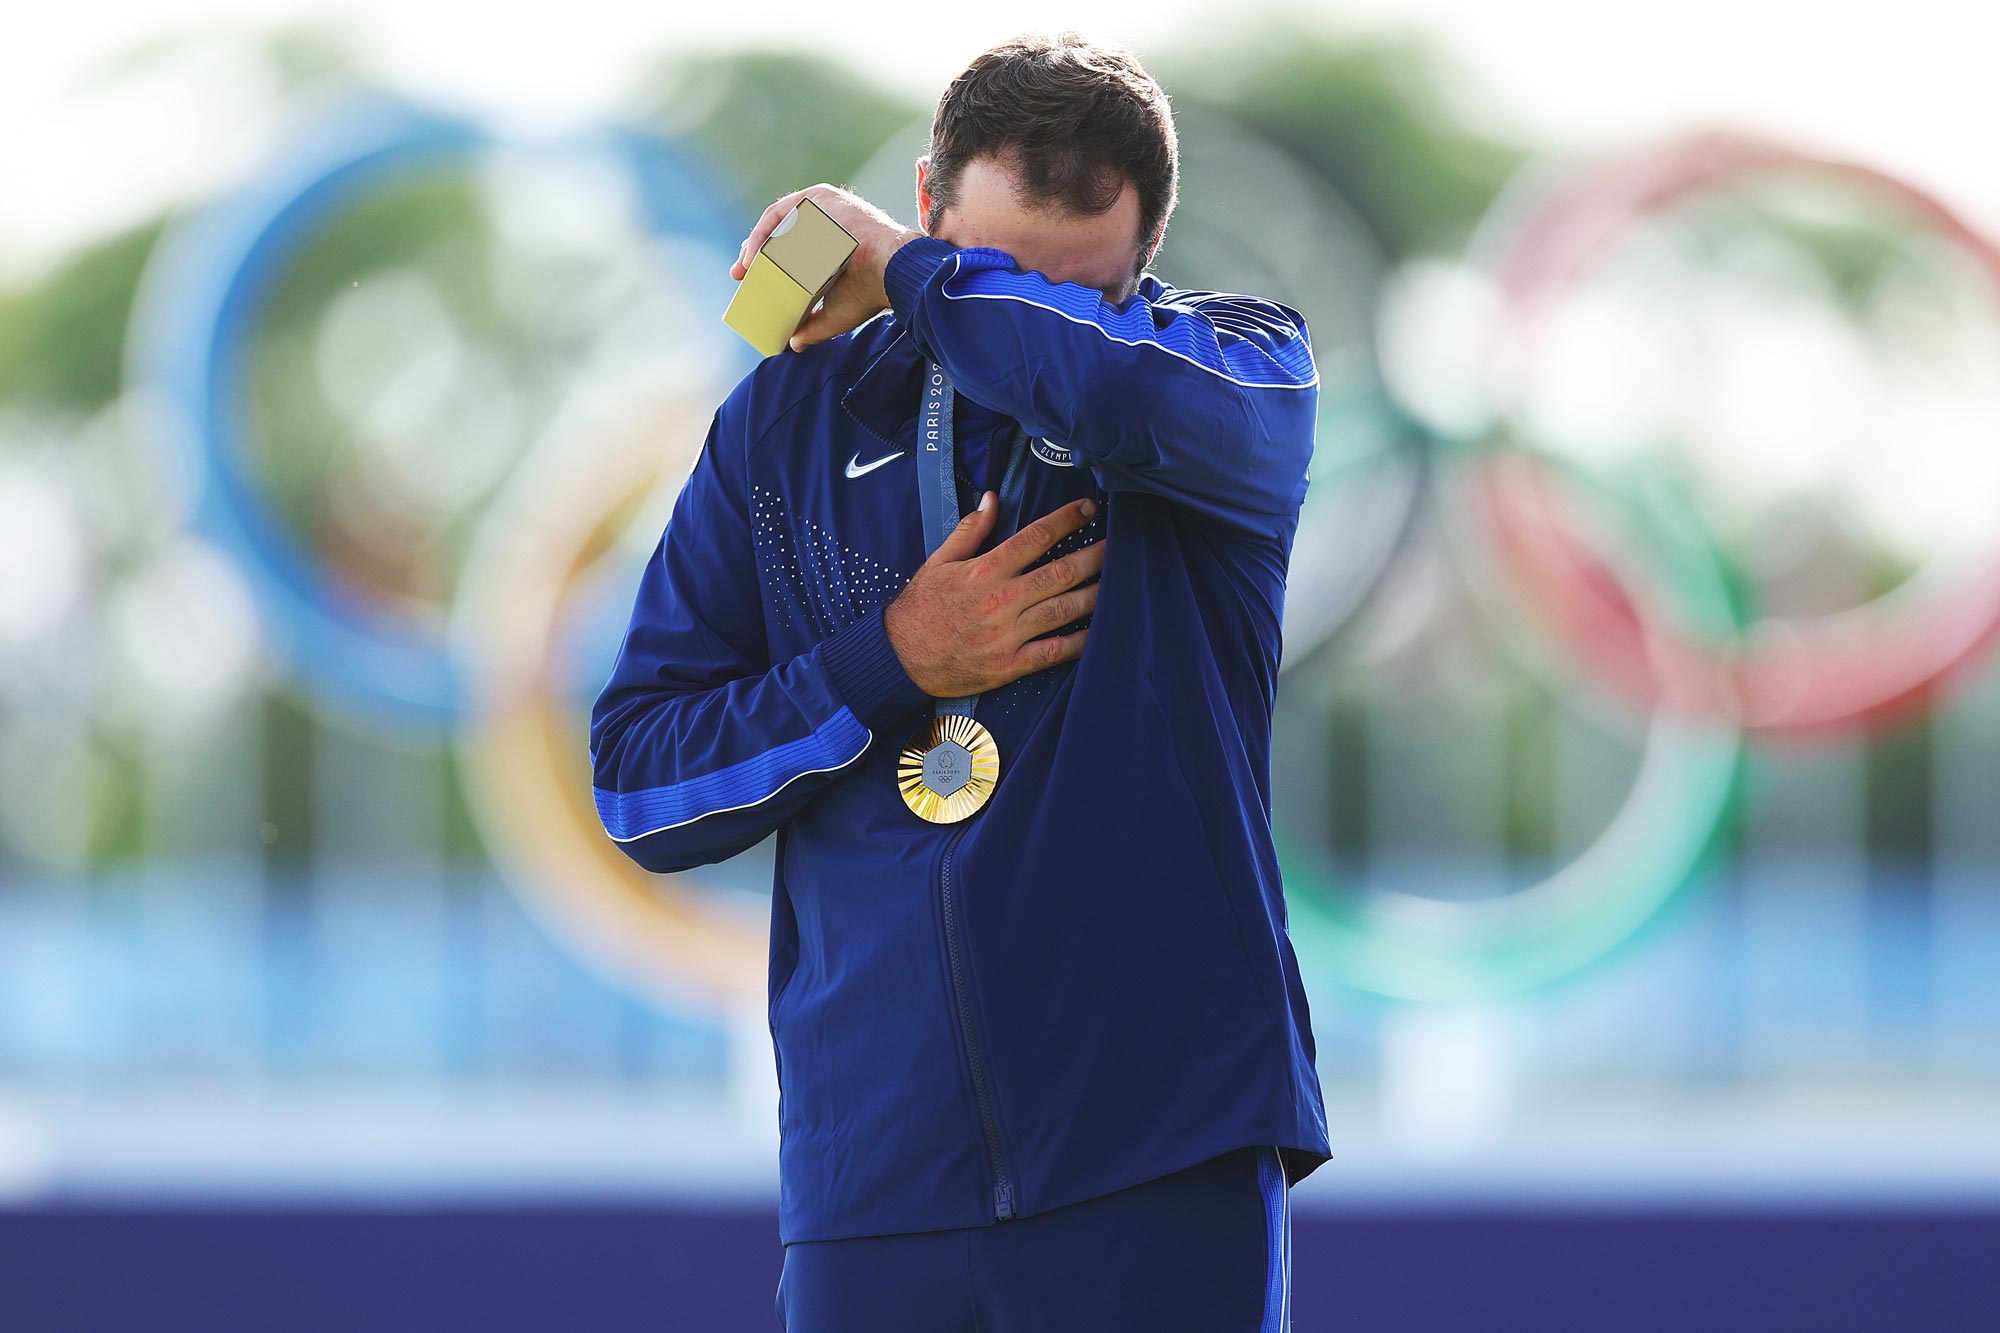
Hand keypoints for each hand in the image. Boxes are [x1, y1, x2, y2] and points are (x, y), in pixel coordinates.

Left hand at [729, 184, 924, 352]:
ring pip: (778, 222)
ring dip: (756, 243)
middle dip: (756, 251)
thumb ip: (814, 326)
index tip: (749, 276)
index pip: (792, 242)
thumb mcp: (836, 312)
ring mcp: (823, 206)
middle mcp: (827, 216)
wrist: (892, 271)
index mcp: (834, 237)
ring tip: (746, 269)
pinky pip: (779, 216)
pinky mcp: (819, 199)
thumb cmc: (870, 290)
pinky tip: (753, 256)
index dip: (767, 258)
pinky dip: (762, 235)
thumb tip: (795, 344)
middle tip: (740, 273)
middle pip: (781, 230)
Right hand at [884, 495, 1104, 696]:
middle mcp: (1001, 600)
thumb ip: (969, 531)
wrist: (899, 658)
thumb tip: (992, 499)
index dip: (1066, 520)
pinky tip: (1099, 631)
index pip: (1034, 538)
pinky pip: (1054, 653)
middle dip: (1093, 557)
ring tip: (1118, 582)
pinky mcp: (1010, 665)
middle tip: (1117, 546)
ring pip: (1064, 610)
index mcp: (985, 571)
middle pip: (1059, 573)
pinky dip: (1080, 643)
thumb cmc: (920, 608)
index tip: (1088, 508)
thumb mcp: (938, 562)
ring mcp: (1008, 635)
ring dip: (1095, 595)